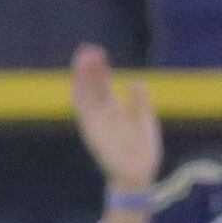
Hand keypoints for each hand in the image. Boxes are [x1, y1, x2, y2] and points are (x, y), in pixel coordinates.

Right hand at [70, 42, 161, 193]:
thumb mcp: (145, 121)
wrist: (139, 174)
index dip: (99, 70)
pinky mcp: (93, 132)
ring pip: (86, 95)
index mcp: (114, 111)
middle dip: (88, 69)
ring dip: (83, 77)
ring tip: (82, 58)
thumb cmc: (142, 151)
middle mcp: (102, 115)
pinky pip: (84, 112)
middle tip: (87, 48)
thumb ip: (139, 102)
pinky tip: (76, 83)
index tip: (97, 53)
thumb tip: (136, 82)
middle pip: (92, 87)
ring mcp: (96, 123)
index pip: (103, 86)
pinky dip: (80, 97)